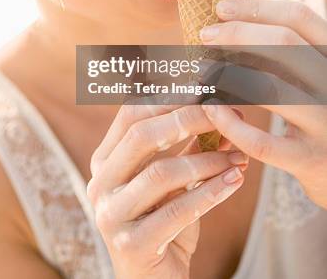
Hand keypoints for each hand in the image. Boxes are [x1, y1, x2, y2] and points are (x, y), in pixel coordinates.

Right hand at [86, 102, 248, 278]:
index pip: (130, 115)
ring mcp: (111, 215)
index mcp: (104, 161)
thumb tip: (223, 117)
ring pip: (161, 174)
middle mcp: (100, 184)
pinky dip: (211, 193)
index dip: (169, 99)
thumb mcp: (173, 183)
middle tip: (225, 116)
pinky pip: (178, 211)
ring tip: (237, 156)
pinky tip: (235, 180)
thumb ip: (190, 150)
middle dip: (188, 120)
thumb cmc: (163, 224)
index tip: (205, 93)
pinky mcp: (132, 245)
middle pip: (141, 137)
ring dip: (206, 161)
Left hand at [199, 0, 326, 208]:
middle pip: (284, 43)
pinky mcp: (310, 161)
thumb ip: (285, 54)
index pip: (300, 17)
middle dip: (236, 34)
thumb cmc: (317, 118)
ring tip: (203, 70)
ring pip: (271, 87)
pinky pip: (260, 141)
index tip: (221, 8)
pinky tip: (211, 109)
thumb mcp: (312, 78)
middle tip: (206, 35)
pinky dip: (228, 123)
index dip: (256, 8)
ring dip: (227, 75)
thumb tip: (229, 23)